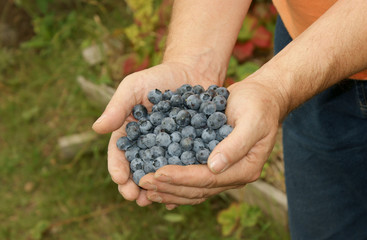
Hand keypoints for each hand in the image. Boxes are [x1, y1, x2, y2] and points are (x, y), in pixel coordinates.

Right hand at [92, 62, 220, 207]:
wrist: (191, 71)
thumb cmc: (158, 77)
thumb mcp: (134, 87)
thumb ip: (117, 107)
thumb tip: (95, 129)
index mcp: (130, 133)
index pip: (120, 154)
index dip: (118, 168)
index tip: (120, 179)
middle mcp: (147, 144)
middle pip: (138, 169)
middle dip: (135, 186)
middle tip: (136, 199)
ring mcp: (169, 148)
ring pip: (160, 173)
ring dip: (156, 189)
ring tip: (156, 201)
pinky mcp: (189, 148)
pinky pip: (184, 166)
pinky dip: (180, 179)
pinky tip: (182, 191)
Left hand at [139, 79, 282, 206]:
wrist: (262, 97)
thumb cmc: (258, 104)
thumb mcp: (251, 121)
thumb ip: (235, 145)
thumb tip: (214, 167)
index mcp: (246, 168)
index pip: (208, 179)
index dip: (182, 177)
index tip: (158, 173)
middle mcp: (234, 175)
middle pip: (198, 189)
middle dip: (170, 187)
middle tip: (143, 183)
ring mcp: (225, 173)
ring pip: (194, 190)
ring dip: (169, 190)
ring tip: (145, 187)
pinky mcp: (215, 165)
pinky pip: (193, 180)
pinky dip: (176, 184)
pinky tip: (159, 186)